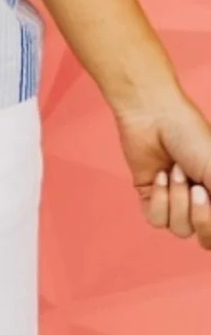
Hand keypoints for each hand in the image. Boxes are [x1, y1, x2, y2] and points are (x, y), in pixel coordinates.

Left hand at [114, 86, 210, 248]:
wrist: (154, 117)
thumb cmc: (193, 138)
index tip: (207, 192)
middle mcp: (201, 204)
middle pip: (204, 239)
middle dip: (200, 214)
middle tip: (196, 186)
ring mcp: (176, 202)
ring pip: (180, 230)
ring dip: (177, 199)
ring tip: (175, 171)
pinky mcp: (151, 196)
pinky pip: (156, 220)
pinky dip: (159, 199)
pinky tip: (159, 175)